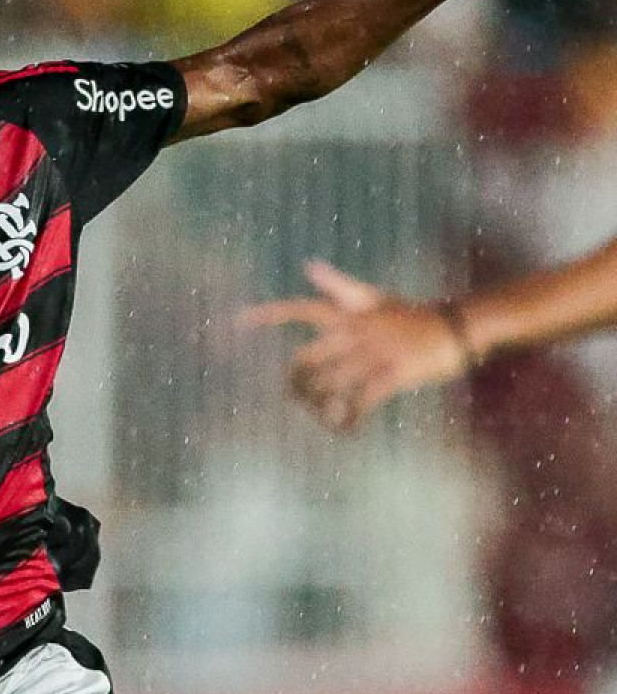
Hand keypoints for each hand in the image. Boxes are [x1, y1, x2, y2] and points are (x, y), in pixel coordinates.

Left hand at [241, 259, 466, 431]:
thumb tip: (308, 265)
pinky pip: (362, 401)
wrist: (455, 327)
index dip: (271, 314)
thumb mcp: (375, 297)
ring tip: (317, 415)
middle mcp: (358, 331)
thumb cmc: (410, 315)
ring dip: (318, 404)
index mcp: (351, 313)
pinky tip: (344, 428)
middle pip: (309, 358)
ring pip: (331, 383)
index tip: (240, 321)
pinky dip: (350, 417)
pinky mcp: (393, 374)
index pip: (304, 310)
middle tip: (293, 396)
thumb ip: (340, 286)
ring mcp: (375, 353)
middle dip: (296, 381)